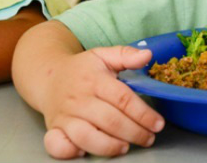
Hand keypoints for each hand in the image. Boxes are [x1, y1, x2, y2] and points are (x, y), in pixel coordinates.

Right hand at [40, 46, 164, 158]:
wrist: (48, 76)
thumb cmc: (82, 69)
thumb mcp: (104, 55)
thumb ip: (126, 55)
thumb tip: (148, 55)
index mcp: (95, 80)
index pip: (122, 99)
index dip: (143, 114)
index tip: (158, 123)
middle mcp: (79, 100)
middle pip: (110, 121)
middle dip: (134, 133)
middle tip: (149, 138)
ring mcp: (65, 116)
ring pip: (86, 137)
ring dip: (109, 146)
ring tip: (126, 147)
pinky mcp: (53, 129)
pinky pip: (58, 146)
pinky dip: (71, 152)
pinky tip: (86, 153)